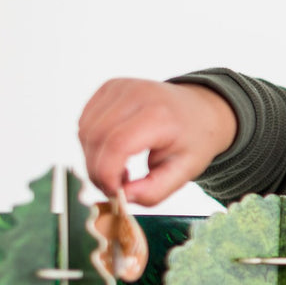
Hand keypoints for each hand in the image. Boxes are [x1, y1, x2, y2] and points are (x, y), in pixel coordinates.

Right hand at [78, 79, 237, 205]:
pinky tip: (114, 152)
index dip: (107, 174)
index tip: (116, 193)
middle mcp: (137, 94)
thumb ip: (154, 191)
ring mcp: (120, 87)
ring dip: (93, 158)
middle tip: (115, 188)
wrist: (200, 110)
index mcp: (160, 115)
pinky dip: (92, 144)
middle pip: (95, 138)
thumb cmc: (192, 141)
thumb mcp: (184, 172)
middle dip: (97, 171)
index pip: (118, 145)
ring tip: (120, 170)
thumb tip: (122, 198)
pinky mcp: (109, 86)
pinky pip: (85, 122)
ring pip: (85, 131)